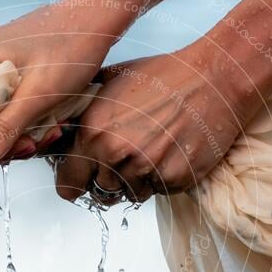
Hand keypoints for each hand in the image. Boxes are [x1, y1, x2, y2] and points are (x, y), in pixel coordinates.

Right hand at [0, 0, 113, 170]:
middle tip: (42, 140)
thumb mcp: (39, 96)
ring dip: (20, 135)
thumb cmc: (71, 50)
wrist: (95, 20)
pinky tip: (48, 119)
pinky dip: (24, 121)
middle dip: (8, 141)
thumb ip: (4, 129)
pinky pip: (2, 111)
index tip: (27, 145)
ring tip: (52, 128)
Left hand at [54, 42, 258, 202]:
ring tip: (152, 149)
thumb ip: (81, 110)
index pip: (67, 184)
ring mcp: (146, 169)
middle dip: (108, 181)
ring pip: (129, 195)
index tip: (83, 178)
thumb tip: (56, 129)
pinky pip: (158, 192)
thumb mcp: (111, 82)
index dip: (75, 181)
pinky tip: (171, 150)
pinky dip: (162, 178)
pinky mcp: (174, 179)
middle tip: (126, 158)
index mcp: (93, 131)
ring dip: (136, 180)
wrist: (215, 77)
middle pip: (99, 194)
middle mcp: (115, 154)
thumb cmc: (163, 76)